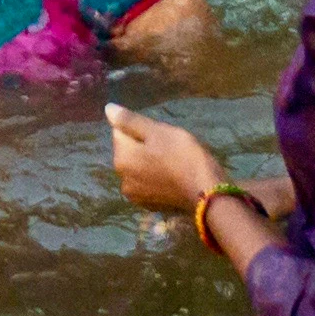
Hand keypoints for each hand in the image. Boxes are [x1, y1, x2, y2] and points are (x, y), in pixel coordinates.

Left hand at [102, 104, 229, 215]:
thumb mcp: (158, 132)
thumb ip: (130, 121)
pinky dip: (156, 177)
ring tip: (173, 162)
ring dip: (150, 162)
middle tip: (169, 147)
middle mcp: (122, 179)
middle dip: (145, 146)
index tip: (161, 134)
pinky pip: (148, 182)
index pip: (120, 132)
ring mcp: (136, 195)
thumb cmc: (183, 157)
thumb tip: (107, 109)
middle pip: (129, 151)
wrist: (206, 194)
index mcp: (121, 159)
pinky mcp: (149, 205)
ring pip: (138, 167)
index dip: (141, 128)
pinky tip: (173, 177)